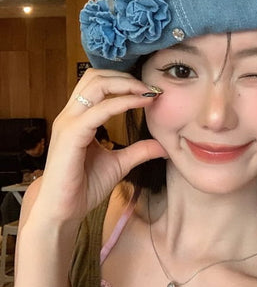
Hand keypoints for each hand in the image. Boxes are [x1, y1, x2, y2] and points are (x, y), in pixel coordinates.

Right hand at [34, 68, 166, 222]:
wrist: (64, 210)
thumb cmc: (85, 185)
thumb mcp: (119, 163)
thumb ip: (138, 151)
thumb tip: (163, 146)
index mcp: (79, 118)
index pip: (99, 84)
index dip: (125, 82)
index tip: (151, 90)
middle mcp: (71, 115)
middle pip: (96, 77)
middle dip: (125, 77)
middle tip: (150, 86)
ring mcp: (69, 123)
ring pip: (95, 85)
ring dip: (125, 84)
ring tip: (147, 91)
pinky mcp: (71, 135)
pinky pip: (99, 110)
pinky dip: (123, 103)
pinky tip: (141, 103)